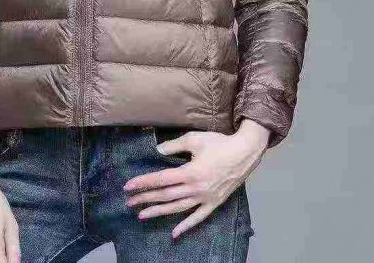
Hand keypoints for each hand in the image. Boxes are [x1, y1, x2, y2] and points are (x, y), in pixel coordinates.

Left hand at [123, 123, 269, 239]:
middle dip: (146, 198)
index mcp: (190, 172)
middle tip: (130, 202)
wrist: (244, 153)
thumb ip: (174, 146)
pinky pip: (198, 217)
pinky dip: (186, 226)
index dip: (143, 183)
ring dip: (159, 212)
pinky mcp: (214, 202)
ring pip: (178, 208)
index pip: (161, 179)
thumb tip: (158, 151)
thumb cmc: (219, 144)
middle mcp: (196, 188)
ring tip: (143, 215)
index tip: (128, 186)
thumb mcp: (195, 139)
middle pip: (166, 196)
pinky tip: (175, 233)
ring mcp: (205, 198)